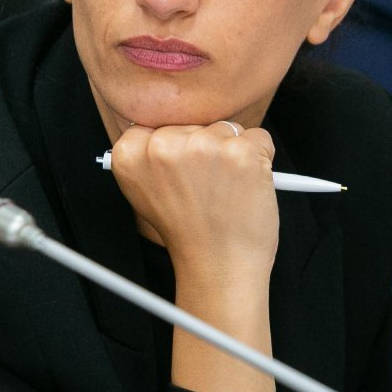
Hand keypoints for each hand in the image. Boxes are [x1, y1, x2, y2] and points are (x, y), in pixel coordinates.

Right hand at [108, 121, 280, 391]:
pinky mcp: (240, 152)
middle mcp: (163, 146)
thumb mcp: (148, 194)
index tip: (180, 173)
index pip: (157, 123)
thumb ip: (151, 157)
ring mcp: (203, 147)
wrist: (219, 269)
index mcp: (131, 154)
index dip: (176, 146)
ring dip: (233, 153)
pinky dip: (260, 159)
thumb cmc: (190, 235)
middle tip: (206, 189)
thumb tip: (172, 127)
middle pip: (193, 123)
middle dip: (205, 148)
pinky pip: (258, 137)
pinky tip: (245, 187)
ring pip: (226, 127)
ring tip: (225, 191)